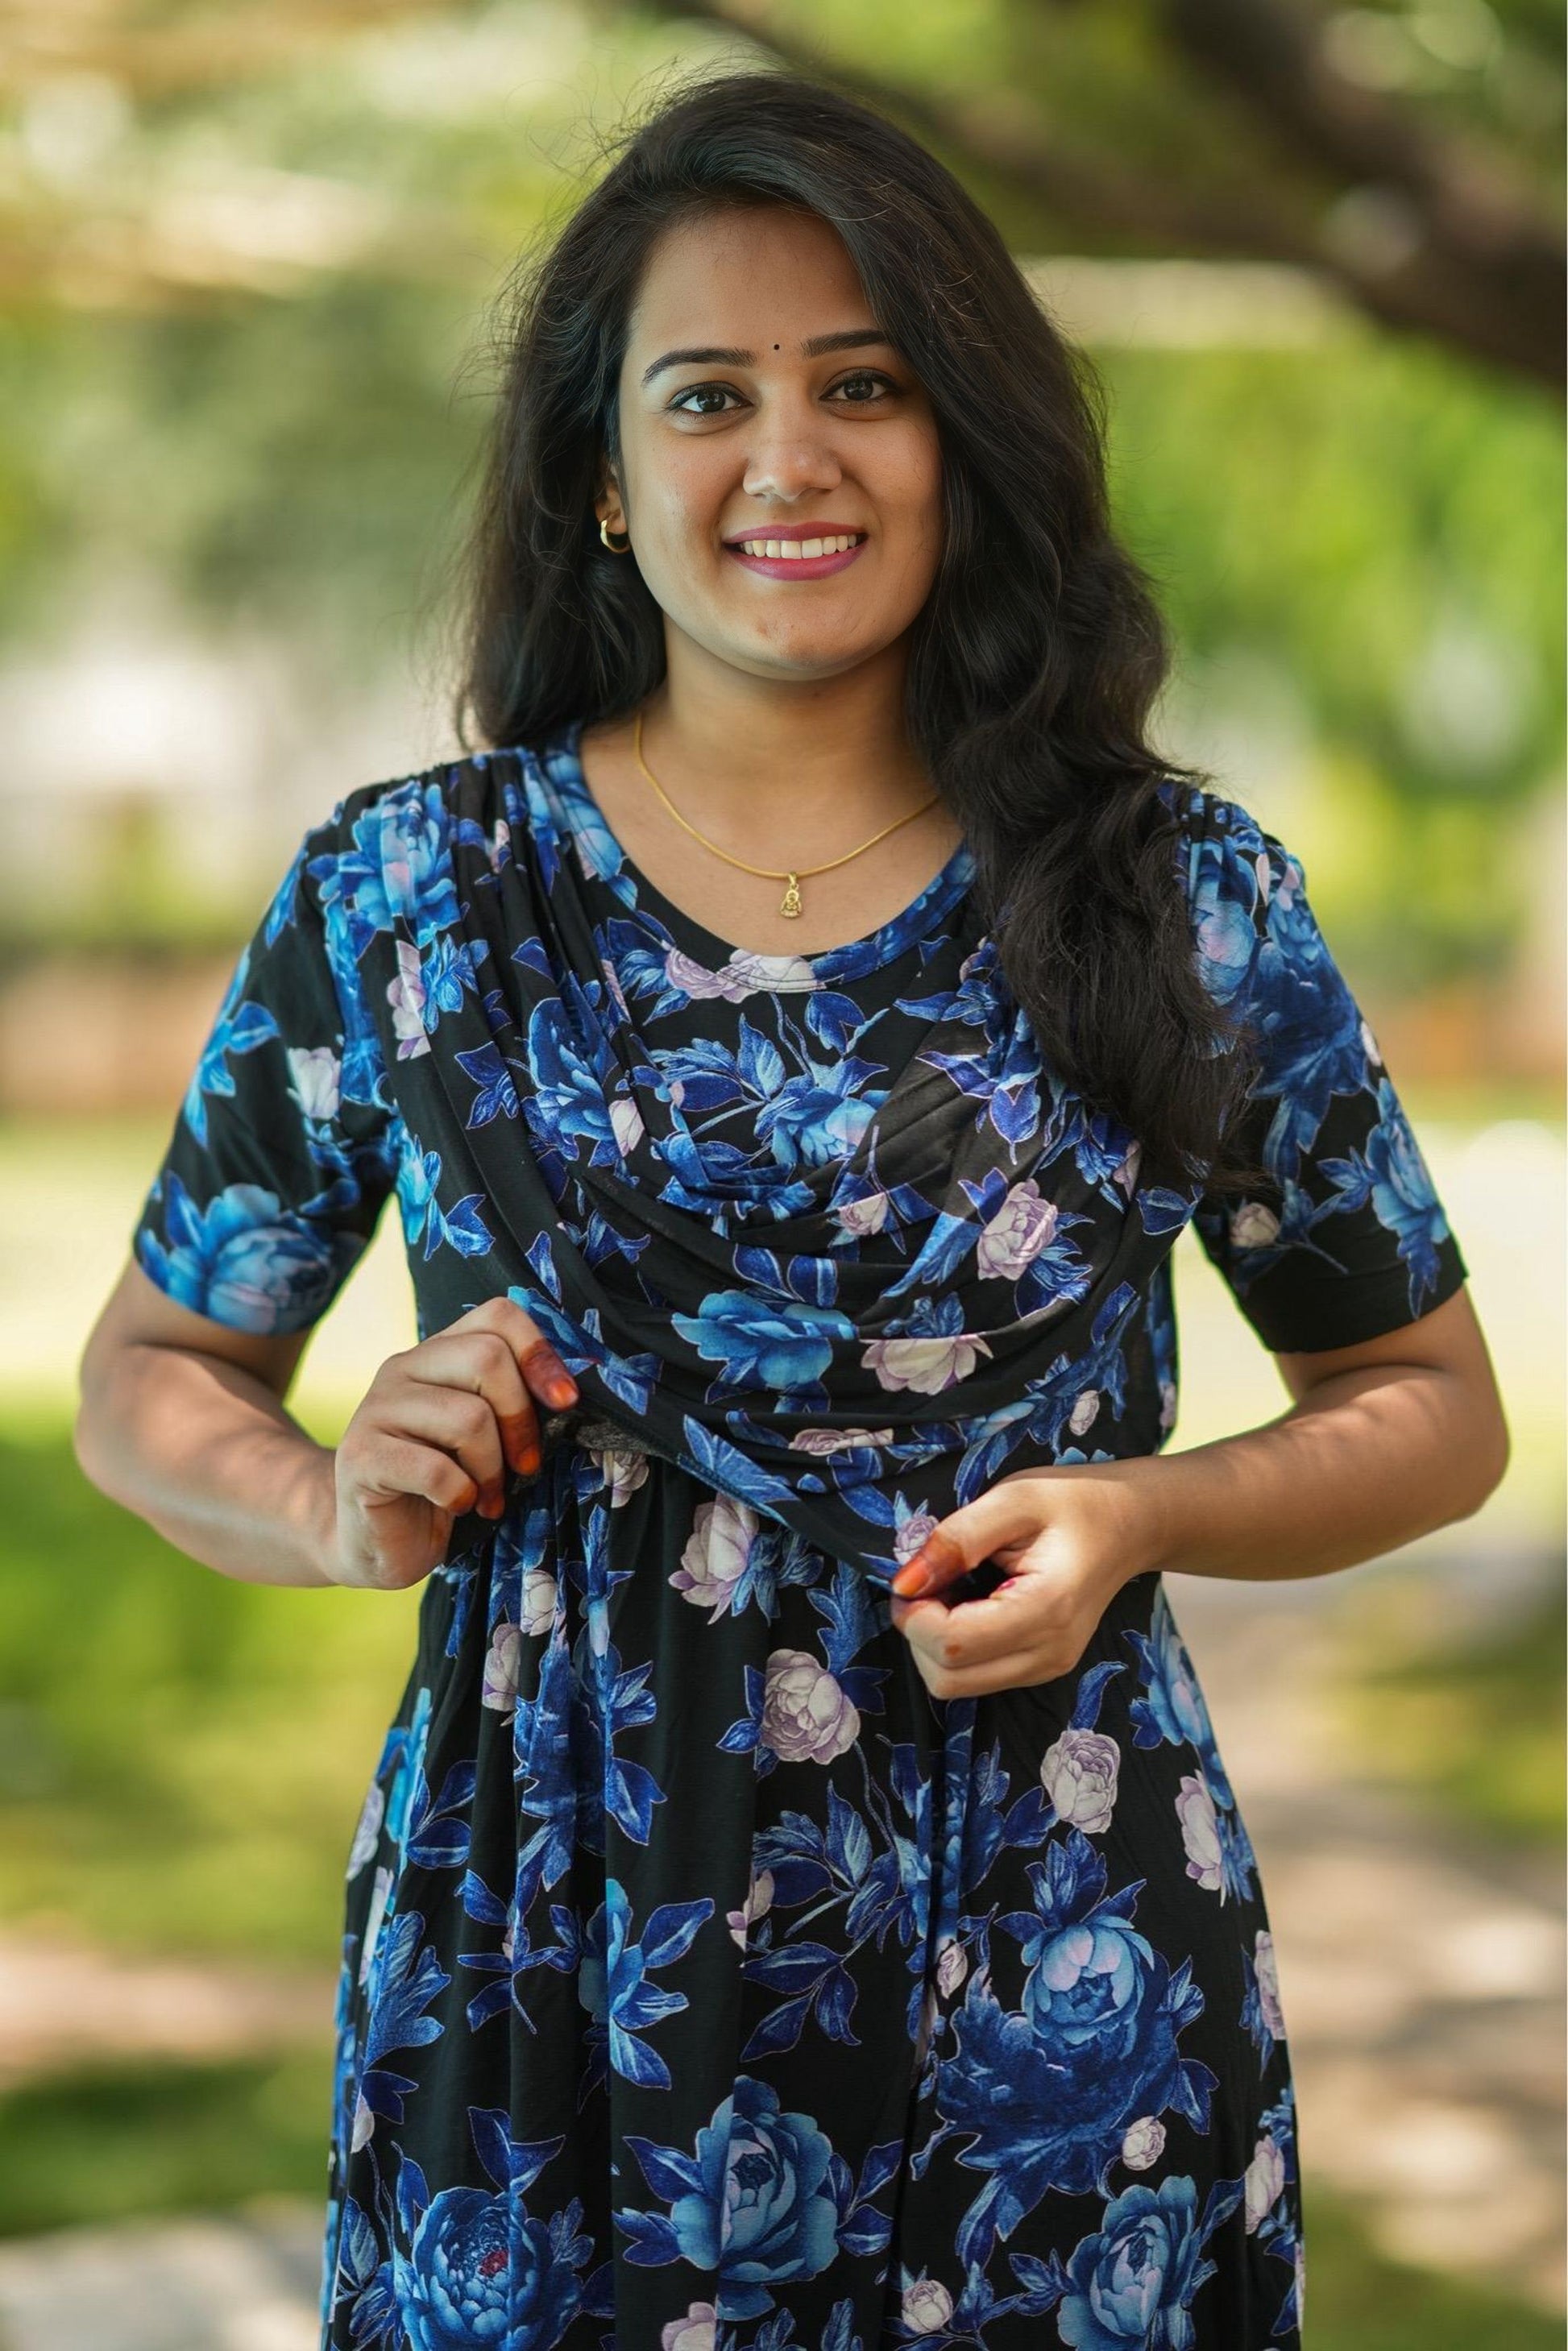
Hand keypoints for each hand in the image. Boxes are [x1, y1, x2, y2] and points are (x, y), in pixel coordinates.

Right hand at [319, 1297, 577, 1591]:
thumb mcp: (485, 1434)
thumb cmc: (444, 1485)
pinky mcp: (360, 1456)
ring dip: (492, 1469)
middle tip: (525, 1465)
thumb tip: (569, 1393)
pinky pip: (436, 1470)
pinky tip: (456, 1507)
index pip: (498, 1315)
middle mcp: (402, 1367)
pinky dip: (461, 1496)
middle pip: (487, 1358)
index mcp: (437, 1353)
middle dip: (521, 1420)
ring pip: (468, 1417)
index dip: (540, 1353)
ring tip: (488, 1497)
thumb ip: (513, 1402)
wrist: (377, 1540)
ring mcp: (376, 1409)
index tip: (565, 1401)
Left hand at [886, 1465, 1154, 1699]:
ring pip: (957, 1686)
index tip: (913, 1575)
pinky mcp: (1040, 1669)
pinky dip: (956, 1649)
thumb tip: (904, 1583)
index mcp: (1045, 1610)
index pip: (952, 1645)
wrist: (1128, 1524)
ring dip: (934, 1644)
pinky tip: (969, 1605)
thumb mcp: (1012, 1499)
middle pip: (948, 1679)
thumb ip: (956, 1539)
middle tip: (928, 1583)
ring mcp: (1047, 1667)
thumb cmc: (1072, 1503)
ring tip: (952, 1591)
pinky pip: (976, 1677)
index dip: (914, 1615)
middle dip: (918, 1634)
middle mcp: (1049, 1653)